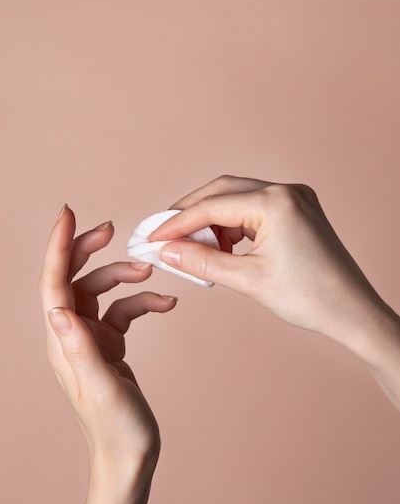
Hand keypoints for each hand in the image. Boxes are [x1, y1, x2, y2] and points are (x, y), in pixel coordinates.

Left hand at [38, 205, 176, 481]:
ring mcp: (91, 339)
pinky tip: (165, 303)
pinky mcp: (110, 345)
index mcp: (63, 342)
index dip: (58, 247)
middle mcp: (72, 336)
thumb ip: (80, 348)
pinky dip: (143, 301)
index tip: (68, 214)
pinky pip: (124, 311)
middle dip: (90, 250)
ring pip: (102, 292)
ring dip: (125, 277)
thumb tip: (57, 309)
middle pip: (73, 279)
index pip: (53, 285)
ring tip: (151, 273)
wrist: (130, 454)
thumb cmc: (116, 428)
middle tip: (113, 230)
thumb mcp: (99, 387)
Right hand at [149, 175, 385, 344]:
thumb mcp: (246, 280)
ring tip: (194, 249)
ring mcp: (295, 198)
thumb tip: (165, 252)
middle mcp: (287, 191)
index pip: (211, 206)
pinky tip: (222, 247)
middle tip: (164, 236)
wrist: (351, 312)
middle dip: (190, 214)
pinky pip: (255, 210)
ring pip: (237, 199)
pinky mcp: (299, 210)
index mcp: (276, 202)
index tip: (152, 238)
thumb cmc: (308, 298)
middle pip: (221, 191)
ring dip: (211, 220)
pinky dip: (233, 225)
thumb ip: (201, 261)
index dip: (176, 223)